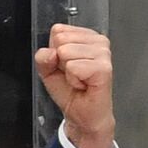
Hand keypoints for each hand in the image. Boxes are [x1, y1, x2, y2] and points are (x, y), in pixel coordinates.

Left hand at [34, 23, 114, 147]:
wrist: (82, 116)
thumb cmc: (71, 92)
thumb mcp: (48, 71)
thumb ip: (43, 57)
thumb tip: (51, 53)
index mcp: (86, 36)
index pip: (58, 31)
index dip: (55, 53)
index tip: (67, 67)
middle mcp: (98, 41)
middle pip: (61, 40)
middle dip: (61, 62)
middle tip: (74, 76)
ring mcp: (103, 53)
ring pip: (66, 52)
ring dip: (68, 73)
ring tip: (80, 81)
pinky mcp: (104, 67)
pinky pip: (74, 67)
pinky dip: (74, 80)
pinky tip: (84, 85)